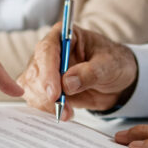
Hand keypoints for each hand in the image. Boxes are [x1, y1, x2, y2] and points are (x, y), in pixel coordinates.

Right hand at [19, 23, 137, 119]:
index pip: (47, 49)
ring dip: (45, 103)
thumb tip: (67, 83)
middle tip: (61, 108)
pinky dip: (45, 109)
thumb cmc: (114, 63)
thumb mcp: (109, 65)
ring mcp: (45, 69)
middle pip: (35, 70)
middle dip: (45, 92)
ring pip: (31, 86)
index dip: (48, 71)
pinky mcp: (44, 86)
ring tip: (67, 112)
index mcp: (64, 35)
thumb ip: (90, 72)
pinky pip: (35, 98)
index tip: (54, 93)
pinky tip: (63, 112)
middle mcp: (50, 50)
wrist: (117, 80)